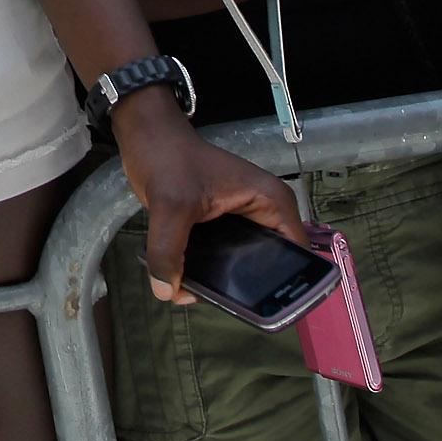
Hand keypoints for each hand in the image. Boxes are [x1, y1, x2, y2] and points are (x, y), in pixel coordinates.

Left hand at [112, 92, 314, 304]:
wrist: (146, 134)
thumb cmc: (168, 157)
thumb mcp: (169, 205)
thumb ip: (169, 250)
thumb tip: (167, 291)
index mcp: (270, 202)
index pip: (294, 254)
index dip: (281, 284)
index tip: (255, 306)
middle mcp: (263, 213)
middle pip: (265, 263)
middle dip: (238, 286)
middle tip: (211, 300)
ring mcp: (242, 219)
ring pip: (238, 263)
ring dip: (215, 280)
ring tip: (185, 291)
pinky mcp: (221, 224)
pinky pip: (220, 256)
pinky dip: (203, 268)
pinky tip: (179, 280)